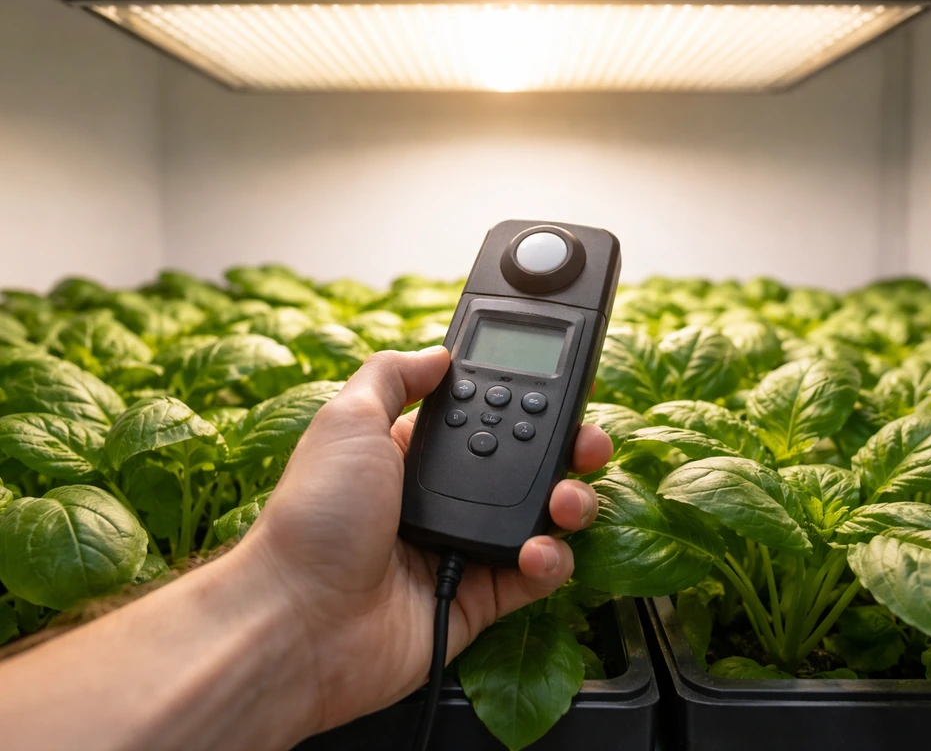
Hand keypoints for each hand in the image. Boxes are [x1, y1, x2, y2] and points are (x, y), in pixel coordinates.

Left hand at [243, 346, 612, 734]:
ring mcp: (465, 546)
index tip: (568, 387)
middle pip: (528, 465)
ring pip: (542, 518)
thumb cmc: (316, 516)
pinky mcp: (480, 598)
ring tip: (565, 501)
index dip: (528, 401)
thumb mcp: (345, 421)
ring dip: (570, 502)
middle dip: (568, 449)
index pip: (487, 417)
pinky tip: (537, 551)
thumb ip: (393, 376)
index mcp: (415, 453)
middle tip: (588, 444)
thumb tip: (438, 352)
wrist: (301, 619)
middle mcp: (445, 497)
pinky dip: (550, 561)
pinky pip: (535, 575)